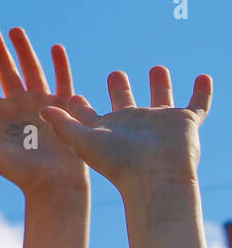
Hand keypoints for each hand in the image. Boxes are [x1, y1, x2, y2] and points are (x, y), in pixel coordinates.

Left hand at [0, 25, 87, 192]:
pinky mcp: (63, 109)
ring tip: (15, 29)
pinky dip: (59, 66)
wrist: (54, 186)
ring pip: (30, 71)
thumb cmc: (20, 173)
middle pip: (5, 71)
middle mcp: (18, 106)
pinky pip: (61, 82)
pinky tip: (54, 48)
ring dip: (23, 50)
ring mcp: (41, 105)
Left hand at [41, 68, 210, 194]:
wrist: (156, 179)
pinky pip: (198, 104)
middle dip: (121, 88)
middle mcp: (133, 124)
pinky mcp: (186, 122)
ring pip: (161, 98)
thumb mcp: (82, 141)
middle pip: (126, 102)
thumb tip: (43, 110)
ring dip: (161, 85)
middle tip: (116, 74)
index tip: (73, 97)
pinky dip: (202, 92)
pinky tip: (204, 77)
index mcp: (106, 129)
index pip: (90, 115)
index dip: (81, 107)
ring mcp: (160, 123)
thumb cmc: (117, 163)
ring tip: (158, 68)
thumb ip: (63, 124)